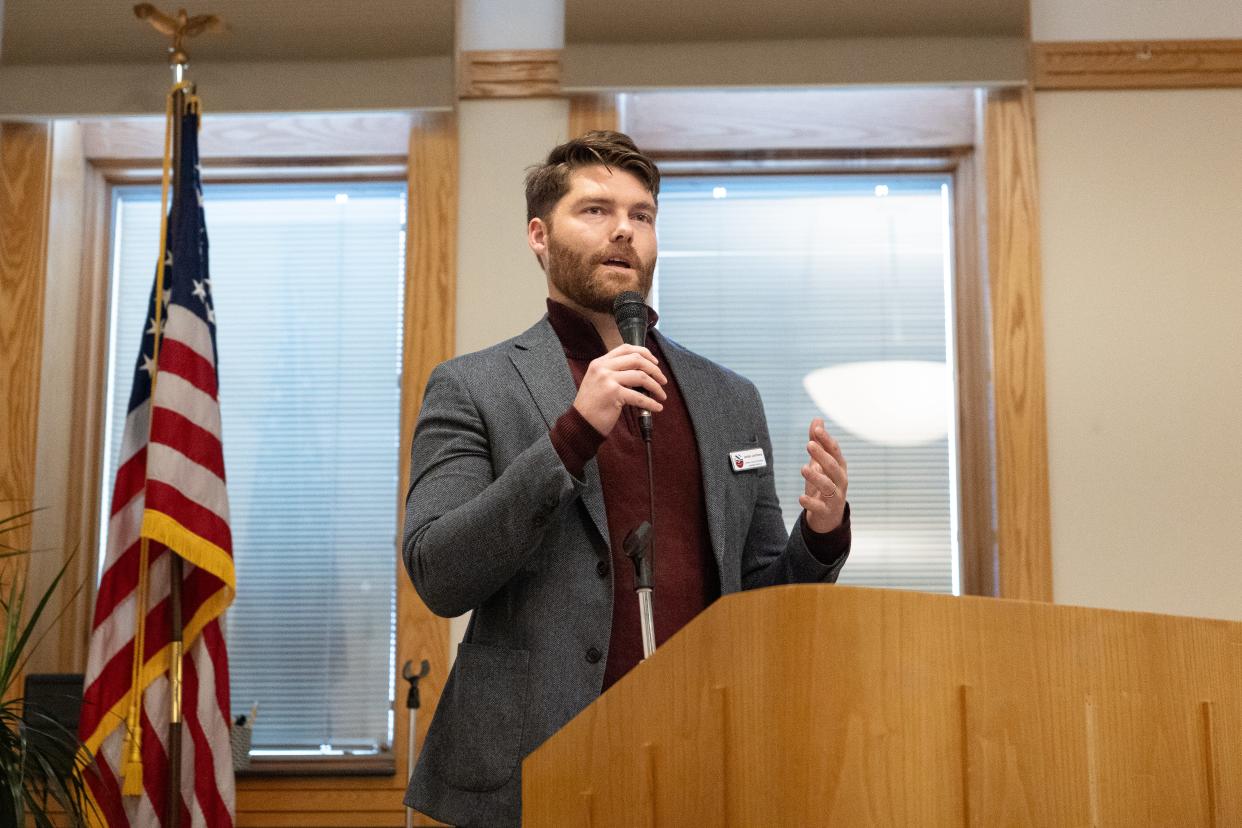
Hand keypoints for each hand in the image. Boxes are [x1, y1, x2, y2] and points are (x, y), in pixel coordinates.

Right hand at [573, 344, 666, 435]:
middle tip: (663, 380)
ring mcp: (607, 380)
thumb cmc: (592, 405)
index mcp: (599, 362)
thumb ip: (614, 372)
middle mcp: (602, 368)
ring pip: (641, 376)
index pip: (626, 348)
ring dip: (656, 386)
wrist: (580, 423)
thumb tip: (642, 371)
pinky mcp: (613, 394)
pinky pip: (639, 396)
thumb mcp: (598, 381)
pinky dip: (651, 403)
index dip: (644, 353)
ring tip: (661, 395)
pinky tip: (657, 407)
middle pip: (637, 359)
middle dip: (654, 370)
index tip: (655, 362)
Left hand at [799, 417, 847, 533]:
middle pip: (834, 467)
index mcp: (839, 468)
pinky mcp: (826, 512)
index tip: (817, 428)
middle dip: (823, 456)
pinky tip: (801, 498)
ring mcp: (835, 497)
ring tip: (803, 468)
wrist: (827, 517)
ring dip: (817, 477)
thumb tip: (817, 419)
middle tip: (809, 445)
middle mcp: (840, 481)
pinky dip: (811, 503)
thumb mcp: (820, 463)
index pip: (835, 451)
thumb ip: (818, 443)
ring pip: (828, 486)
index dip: (827, 440)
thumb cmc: (824, 485)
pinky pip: (820, 507)